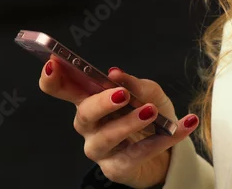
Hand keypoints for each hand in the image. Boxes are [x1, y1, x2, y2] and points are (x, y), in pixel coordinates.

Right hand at [38, 56, 199, 188]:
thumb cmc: (151, 114)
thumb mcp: (148, 92)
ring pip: (107, 137)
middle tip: (121, 94)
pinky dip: (160, 140)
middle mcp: (90, 126)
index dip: (53, 78)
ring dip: (129, 123)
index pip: (63, 88)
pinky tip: (178, 128)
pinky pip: (136, 154)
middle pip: (84, 114)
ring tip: (150, 111)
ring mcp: (101, 149)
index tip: (53, 64)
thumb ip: (133, 83)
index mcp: (91, 100)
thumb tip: (115, 74)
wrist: (169, 151)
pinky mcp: (117, 168)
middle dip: (101, 103)